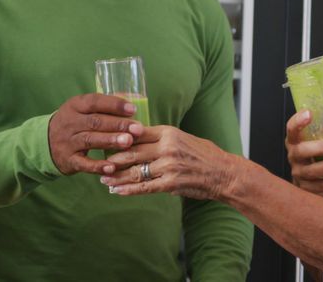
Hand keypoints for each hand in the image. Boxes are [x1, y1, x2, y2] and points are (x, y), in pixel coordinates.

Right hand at [48, 93, 143, 174]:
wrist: (44, 142)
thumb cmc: (74, 123)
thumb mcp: (81, 110)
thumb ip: (103, 107)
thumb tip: (133, 106)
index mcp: (75, 106)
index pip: (94, 102)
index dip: (114, 105)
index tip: (132, 109)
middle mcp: (70, 122)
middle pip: (95, 122)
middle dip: (118, 125)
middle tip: (137, 128)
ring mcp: (68, 142)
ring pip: (90, 140)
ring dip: (110, 141)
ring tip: (128, 142)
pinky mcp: (68, 160)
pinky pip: (84, 164)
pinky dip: (97, 166)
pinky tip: (112, 167)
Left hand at [100, 126, 240, 199]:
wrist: (224, 173)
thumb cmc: (205, 154)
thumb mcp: (183, 137)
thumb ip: (162, 137)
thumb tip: (138, 136)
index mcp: (169, 132)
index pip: (137, 133)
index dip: (119, 138)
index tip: (106, 141)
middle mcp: (167, 147)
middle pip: (132, 152)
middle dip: (112, 158)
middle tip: (99, 161)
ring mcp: (168, 166)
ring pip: (135, 171)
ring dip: (116, 176)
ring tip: (104, 178)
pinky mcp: (171, 184)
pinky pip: (144, 187)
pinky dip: (128, 190)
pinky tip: (117, 191)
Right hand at [286, 111, 322, 195]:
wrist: (309, 182)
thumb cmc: (316, 156)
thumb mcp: (318, 141)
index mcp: (294, 142)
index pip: (291, 129)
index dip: (298, 121)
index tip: (309, 113)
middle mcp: (294, 157)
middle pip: (301, 151)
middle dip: (319, 148)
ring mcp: (299, 174)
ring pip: (312, 171)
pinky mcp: (307, 189)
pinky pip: (322, 187)